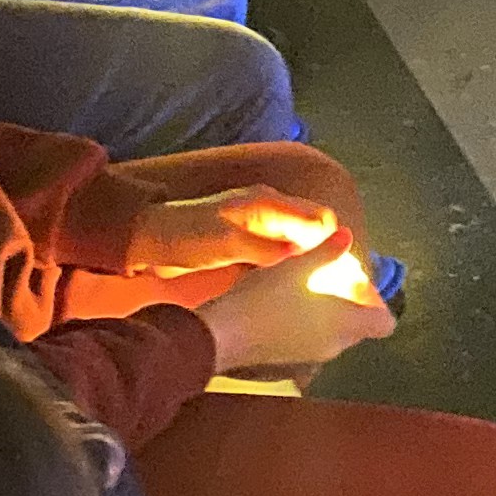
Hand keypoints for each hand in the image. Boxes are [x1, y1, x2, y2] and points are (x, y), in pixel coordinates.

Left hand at [123, 184, 340, 275]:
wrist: (146, 239)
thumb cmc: (187, 238)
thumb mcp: (228, 242)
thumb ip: (268, 246)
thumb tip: (306, 252)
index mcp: (268, 204)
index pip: (318, 218)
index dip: (336, 243)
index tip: (347, 275)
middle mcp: (269, 210)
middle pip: (315, 229)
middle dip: (332, 254)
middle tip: (348, 288)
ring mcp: (258, 226)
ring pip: (301, 242)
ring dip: (316, 261)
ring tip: (330, 291)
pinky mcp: (247, 243)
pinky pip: (284, 252)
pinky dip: (296, 266)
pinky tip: (299, 287)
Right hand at [194, 228, 397, 370]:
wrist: (222, 335)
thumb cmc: (268, 298)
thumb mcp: (300, 265)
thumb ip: (329, 250)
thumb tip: (348, 235)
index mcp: (347, 326)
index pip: (384, 323)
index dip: (378, 302)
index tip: (360, 282)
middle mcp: (335, 346)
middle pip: (359, 326)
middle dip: (351, 301)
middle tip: (333, 274)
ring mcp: (310, 356)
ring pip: (333, 332)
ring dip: (328, 310)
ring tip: (306, 282)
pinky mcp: (287, 359)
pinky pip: (311, 338)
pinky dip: (308, 321)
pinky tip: (285, 299)